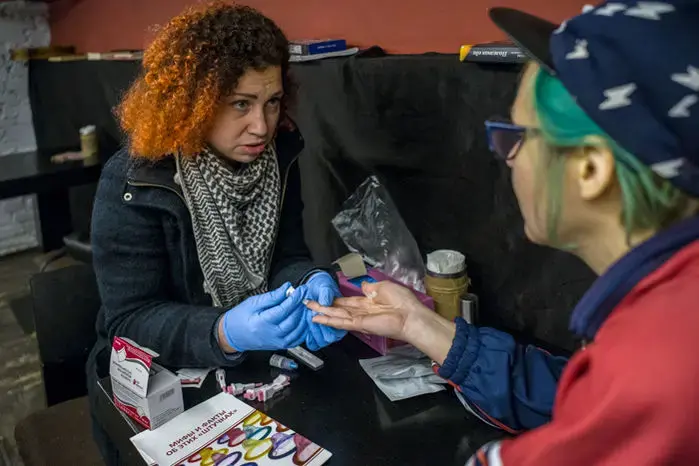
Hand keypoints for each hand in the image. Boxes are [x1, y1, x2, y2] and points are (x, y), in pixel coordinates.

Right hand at [220, 283, 307, 351]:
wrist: (234, 335)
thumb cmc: (240, 318)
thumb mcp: (253, 302)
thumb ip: (272, 296)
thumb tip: (287, 288)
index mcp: (262, 323)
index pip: (284, 309)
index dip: (295, 298)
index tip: (301, 289)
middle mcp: (271, 334)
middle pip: (293, 320)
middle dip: (301, 306)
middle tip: (305, 295)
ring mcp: (277, 342)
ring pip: (298, 330)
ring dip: (304, 316)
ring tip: (305, 305)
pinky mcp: (281, 345)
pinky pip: (298, 338)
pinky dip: (303, 328)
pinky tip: (303, 318)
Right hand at [308, 280, 455, 363]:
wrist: (410, 316)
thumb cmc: (401, 300)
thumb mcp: (383, 287)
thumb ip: (370, 288)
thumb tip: (363, 286)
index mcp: (369, 302)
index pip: (348, 301)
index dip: (336, 300)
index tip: (324, 297)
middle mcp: (362, 311)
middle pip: (339, 309)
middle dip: (324, 307)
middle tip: (309, 304)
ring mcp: (360, 319)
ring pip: (337, 316)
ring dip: (323, 313)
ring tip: (309, 310)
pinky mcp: (359, 325)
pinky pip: (342, 322)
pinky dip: (329, 320)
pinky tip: (318, 318)